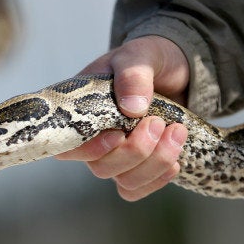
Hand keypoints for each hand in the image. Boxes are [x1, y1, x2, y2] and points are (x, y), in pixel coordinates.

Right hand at [56, 36, 189, 200]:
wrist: (177, 69)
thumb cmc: (149, 58)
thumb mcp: (141, 55)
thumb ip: (133, 74)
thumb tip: (132, 108)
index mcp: (80, 109)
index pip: (66, 144)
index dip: (89, 149)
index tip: (118, 134)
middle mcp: (93, 137)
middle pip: (101, 168)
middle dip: (135, 151)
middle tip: (158, 122)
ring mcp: (116, 154)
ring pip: (124, 181)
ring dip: (154, 163)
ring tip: (177, 132)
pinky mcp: (138, 166)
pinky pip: (137, 188)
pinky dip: (157, 179)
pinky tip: (176, 161)